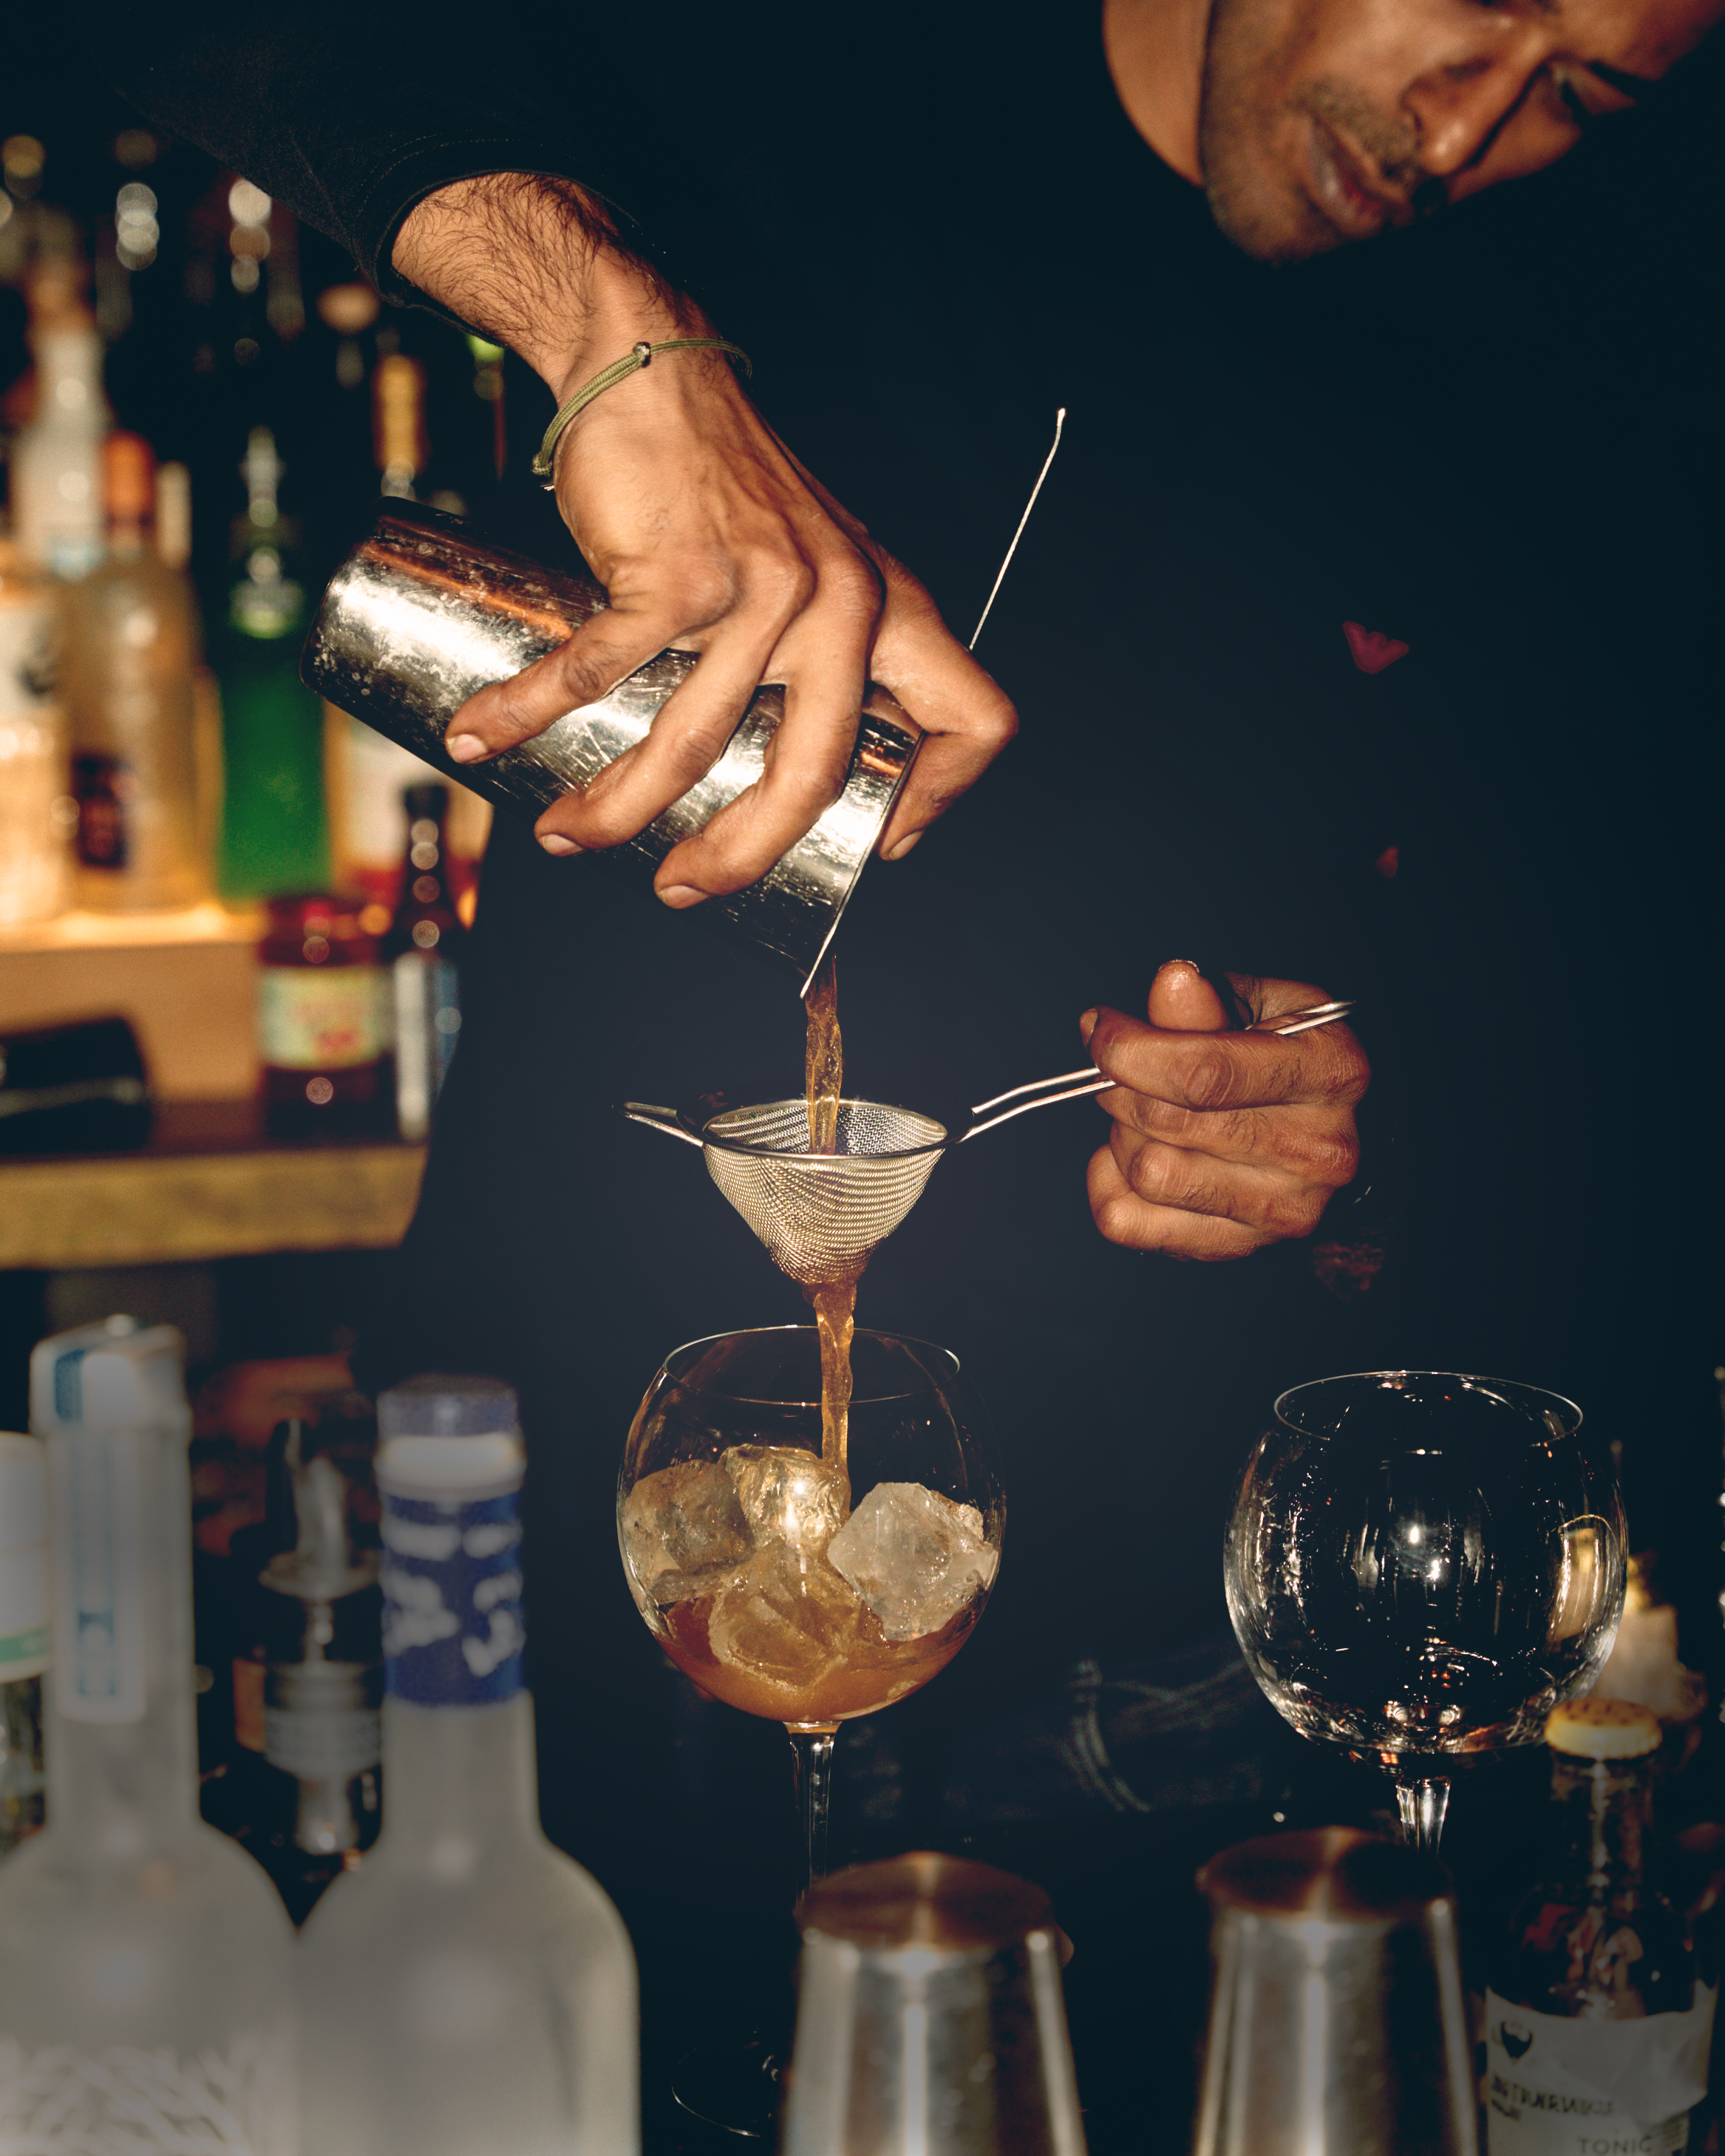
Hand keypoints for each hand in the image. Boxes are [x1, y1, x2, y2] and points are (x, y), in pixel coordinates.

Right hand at [393, 177, 1016, 903]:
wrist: (653, 368)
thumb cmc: (724, 486)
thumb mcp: (816, 566)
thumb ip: (821, 656)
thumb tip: (780, 784)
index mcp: (890, 612)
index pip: (975, 722)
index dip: (939, 802)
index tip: (877, 846)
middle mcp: (845, 605)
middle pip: (812, 780)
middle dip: (740, 857)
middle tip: (686, 890)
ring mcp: (764, 590)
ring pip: (692, 743)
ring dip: (616, 809)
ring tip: (569, 836)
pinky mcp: (679, 572)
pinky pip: (598, 673)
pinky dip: (529, 714)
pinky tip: (486, 739)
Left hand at [1084, 961, 1367, 1260]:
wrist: (1326, 1137)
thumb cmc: (1287, 1059)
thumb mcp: (1265, 1007)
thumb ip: (1212, 1001)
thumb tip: (1172, 982)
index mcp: (1331, 1074)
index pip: (1204, 1073)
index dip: (1130, 1049)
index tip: (1099, 1028)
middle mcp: (1319, 1150)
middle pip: (1168, 1123)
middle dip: (1122, 1086)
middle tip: (1122, 1069)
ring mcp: (1282, 1209)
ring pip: (1149, 1173)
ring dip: (1122, 1135)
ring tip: (1141, 1114)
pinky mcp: (1239, 1247)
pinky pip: (1128, 1222)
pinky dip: (1108, 1185)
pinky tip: (1130, 1158)